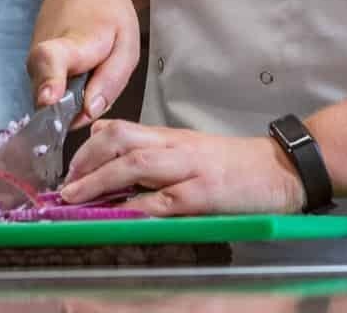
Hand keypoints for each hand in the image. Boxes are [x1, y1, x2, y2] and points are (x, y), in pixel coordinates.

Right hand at [28, 0, 139, 127]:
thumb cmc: (107, 10)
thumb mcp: (127, 43)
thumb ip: (111, 81)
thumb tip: (89, 112)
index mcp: (71, 42)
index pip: (49, 60)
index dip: (49, 81)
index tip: (49, 97)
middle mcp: (40, 55)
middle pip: (49, 99)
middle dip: (74, 109)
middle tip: (97, 82)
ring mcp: (32, 63)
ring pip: (51, 102)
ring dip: (73, 100)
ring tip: (92, 69)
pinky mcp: (31, 68)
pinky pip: (50, 95)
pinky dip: (68, 92)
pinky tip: (81, 71)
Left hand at [58, 120, 305, 215]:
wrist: (282, 168)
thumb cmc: (235, 164)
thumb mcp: (189, 147)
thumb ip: (151, 147)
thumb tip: (106, 141)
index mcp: (170, 137)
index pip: (119, 129)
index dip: (86, 147)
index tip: (67, 168)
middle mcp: (174, 148)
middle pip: (119, 141)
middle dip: (84, 162)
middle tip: (65, 185)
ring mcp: (189, 169)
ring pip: (134, 165)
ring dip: (99, 181)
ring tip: (76, 197)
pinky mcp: (204, 194)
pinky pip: (163, 200)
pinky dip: (135, 208)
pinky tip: (118, 216)